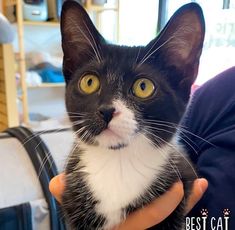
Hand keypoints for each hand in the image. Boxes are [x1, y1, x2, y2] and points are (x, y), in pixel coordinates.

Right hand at [49, 174, 207, 229]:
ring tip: (198, 184)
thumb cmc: (92, 223)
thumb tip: (57, 183)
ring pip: (170, 219)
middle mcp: (136, 227)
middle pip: (166, 221)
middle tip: (197, 184)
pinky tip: (188, 187)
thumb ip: (70, 197)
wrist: (102, 227)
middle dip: (184, 206)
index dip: (163, 206)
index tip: (178, 187)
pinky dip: (178, 204)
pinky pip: (165, 215)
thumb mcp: (79, 211)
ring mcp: (143, 226)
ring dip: (186, 203)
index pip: (146, 219)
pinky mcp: (146, 221)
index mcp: (123, 227)